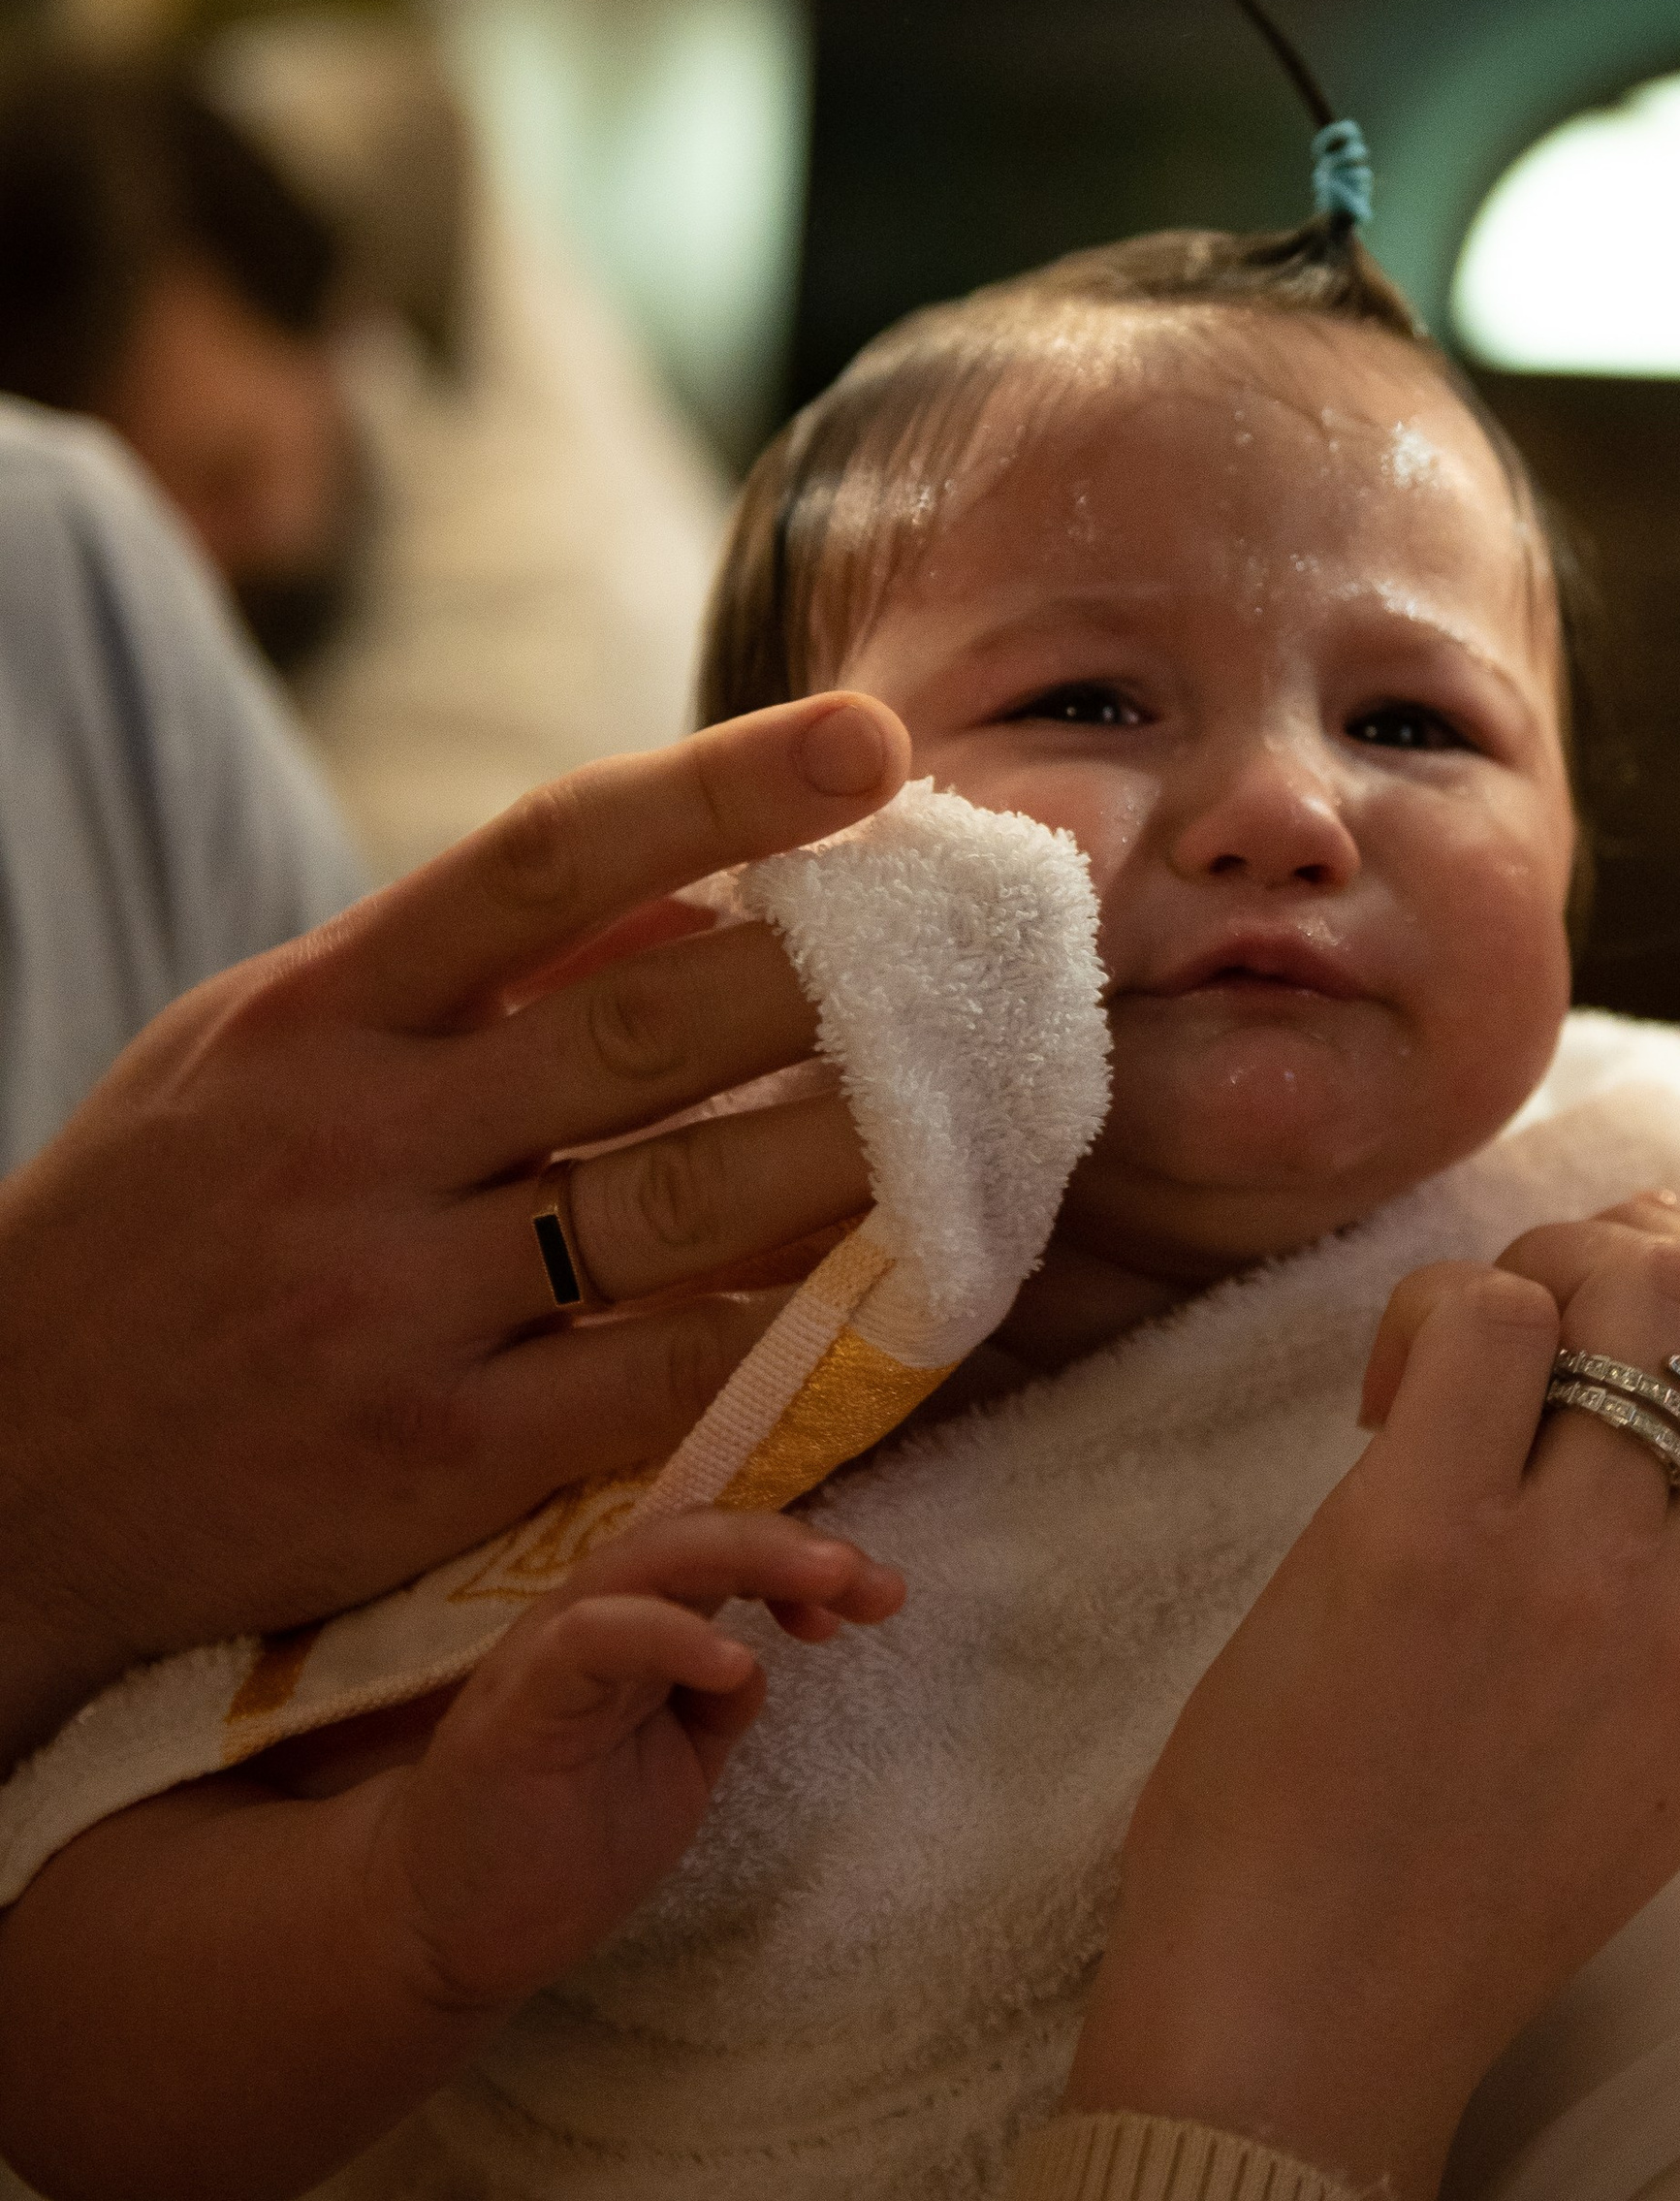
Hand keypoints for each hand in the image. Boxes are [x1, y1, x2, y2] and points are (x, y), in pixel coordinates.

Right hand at [0, 693, 908, 1766]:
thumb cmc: (159, 1229)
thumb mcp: (261, 1055)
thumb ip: (464, 982)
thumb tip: (694, 894)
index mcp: (316, 1009)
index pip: (546, 858)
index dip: (724, 790)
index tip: (875, 741)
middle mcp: (356, 1138)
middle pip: (651, 1030)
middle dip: (843, 984)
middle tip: (999, 945)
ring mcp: (393, 1303)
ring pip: (680, 1211)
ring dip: (854, 1159)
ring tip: (991, 1113)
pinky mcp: (429, 1458)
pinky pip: (650, 1387)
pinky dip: (780, 1345)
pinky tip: (888, 1311)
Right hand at [374, 1512, 903, 2017]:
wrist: (450, 1926)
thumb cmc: (561, 1841)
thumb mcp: (676, 1766)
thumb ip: (718, 1704)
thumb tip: (768, 1653)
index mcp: (638, 1625)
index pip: (727, 1557)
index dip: (805, 1562)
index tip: (877, 1600)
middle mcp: (596, 1616)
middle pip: (698, 1538)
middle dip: (793, 1544)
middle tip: (870, 1574)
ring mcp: (552, 1650)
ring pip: (650, 1560)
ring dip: (748, 1559)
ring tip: (827, 1583)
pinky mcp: (516, 1700)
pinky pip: (592, 1637)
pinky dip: (666, 1633)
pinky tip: (732, 1661)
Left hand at [1069, 1198, 1679, 2200]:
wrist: (1306, 2041)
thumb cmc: (1443, 1879)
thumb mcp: (1655, 1743)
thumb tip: (1664, 1327)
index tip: (1590, 1366)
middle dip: (1632, 1258)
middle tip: (1522, 1335)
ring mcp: (1581, 1577)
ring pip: (1635, 1281)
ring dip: (1531, 1273)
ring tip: (1444, 1368)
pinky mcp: (1426, 1544)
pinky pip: (1483, 1313)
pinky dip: (1427, 1314)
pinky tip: (1378, 1415)